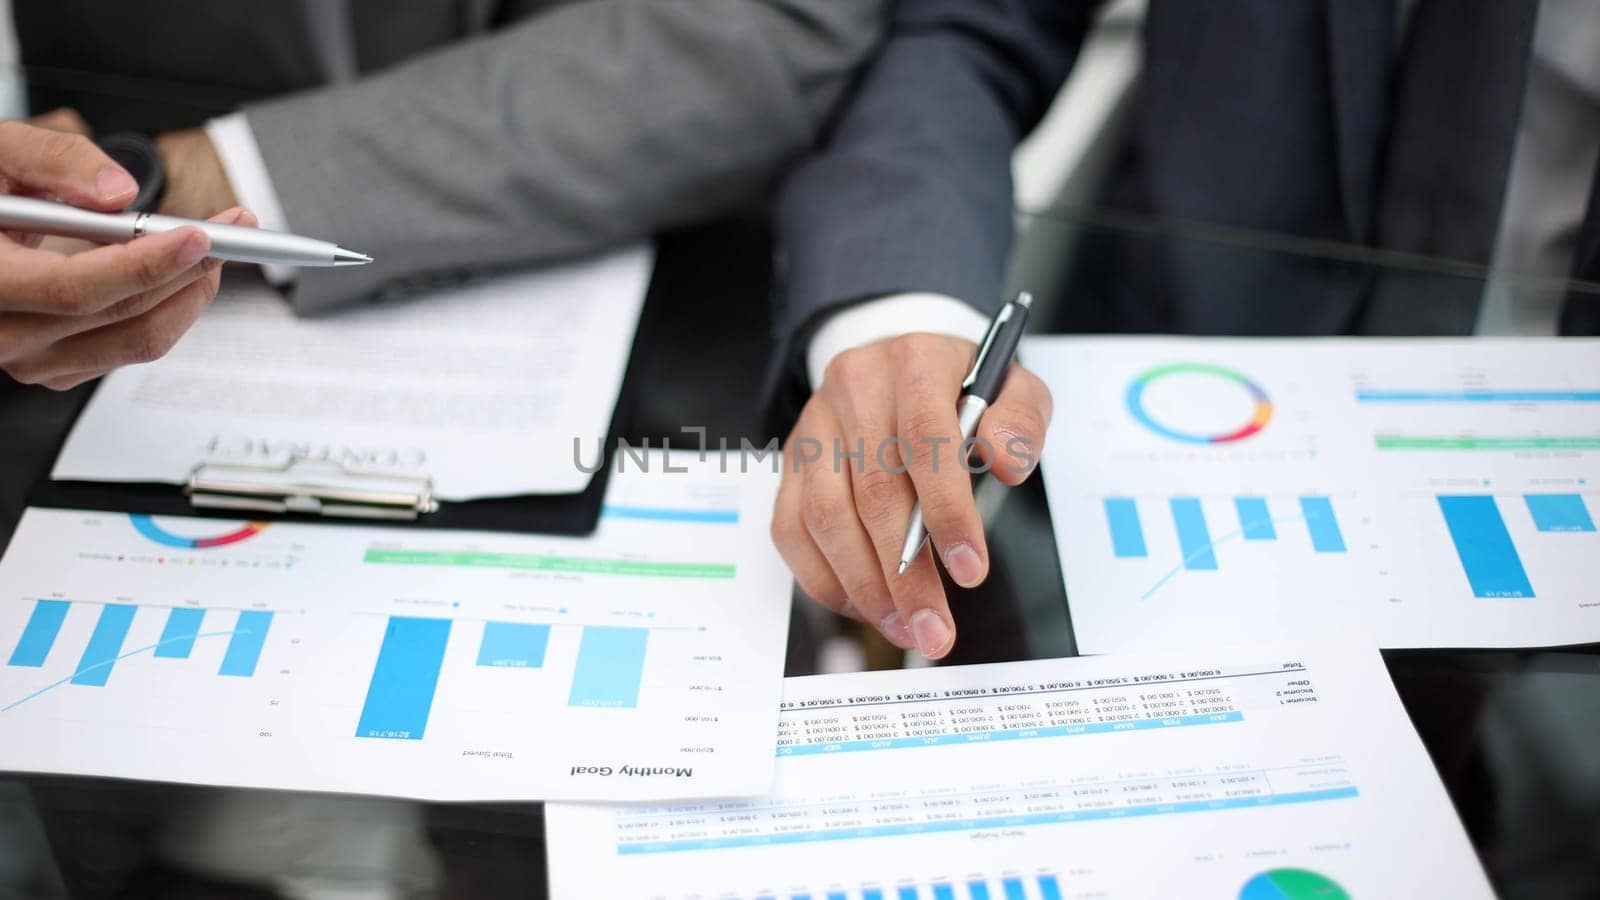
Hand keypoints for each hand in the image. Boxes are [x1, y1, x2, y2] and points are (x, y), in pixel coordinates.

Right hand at [0, 120, 256, 388]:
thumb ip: (51, 160)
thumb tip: (119, 193)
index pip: (74, 289)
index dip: (145, 264)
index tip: (199, 236)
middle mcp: (3, 334)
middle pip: (121, 316)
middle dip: (189, 269)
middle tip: (232, 230)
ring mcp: (31, 359)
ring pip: (139, 340)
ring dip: (190, 293)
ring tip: (215, 248)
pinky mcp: (56, 366)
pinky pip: (131, 348)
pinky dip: (170, 310)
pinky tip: (183, 274)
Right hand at [771, 333, 1052, 659]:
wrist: (900, 364)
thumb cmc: (961, 386)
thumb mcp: (1012, 386)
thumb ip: (1020, 420)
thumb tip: (1008, 460)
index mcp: (914, 362)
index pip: (926, 440)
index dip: (947, 512)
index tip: (971, 572)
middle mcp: (854, 388)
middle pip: (874, 492)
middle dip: (906, 575)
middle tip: (934, 629)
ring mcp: (815, 427)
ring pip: (825, 517)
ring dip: (864, 586)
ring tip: (905, 627)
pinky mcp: (791, 462)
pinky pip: (792, 530)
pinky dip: (825, 579)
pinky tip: (865, 606)